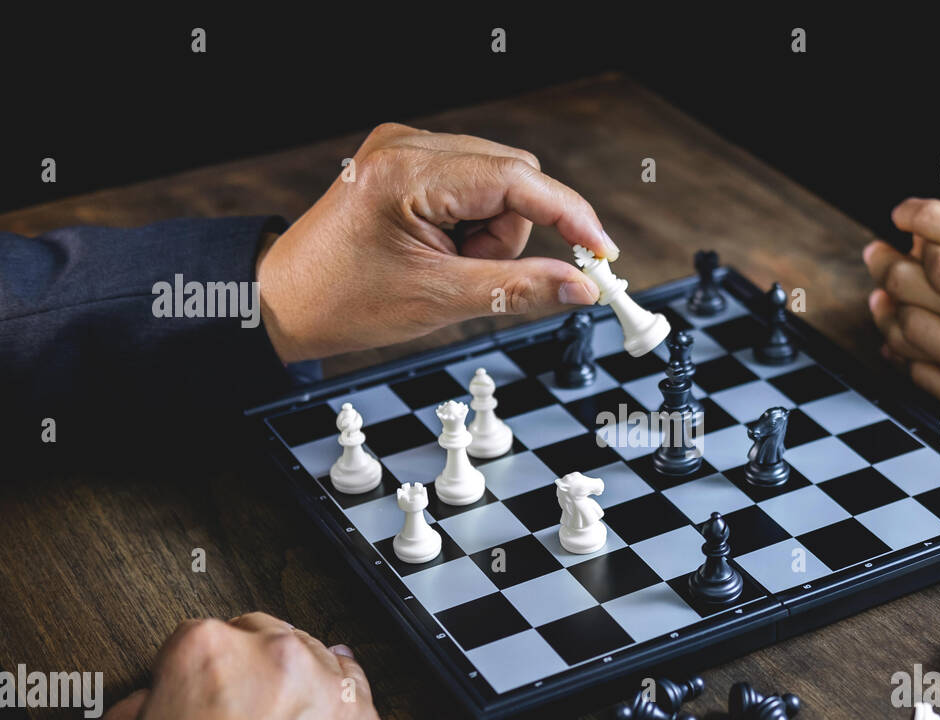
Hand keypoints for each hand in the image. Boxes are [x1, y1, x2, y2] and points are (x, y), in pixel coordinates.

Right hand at [84, 613, 394, 719]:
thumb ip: (130, 715)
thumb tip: (149, 705)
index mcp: (206, 654)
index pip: (195, 637)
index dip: (189, 675)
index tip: (192, 698)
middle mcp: (277, 658)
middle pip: (260, 639)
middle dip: (245, 672)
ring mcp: (333, 688)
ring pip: (314, 661)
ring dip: (296, 688)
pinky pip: (356, 699)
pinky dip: (337, 713)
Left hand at [258, 123, 616, 361]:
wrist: (283, 301)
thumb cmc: (344, 301)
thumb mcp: (440, 302)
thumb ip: (519, 290)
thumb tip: (582, 288)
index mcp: (409, 172)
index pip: (517, 178)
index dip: (569, 215)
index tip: (602, 252)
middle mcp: (408, 144)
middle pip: (513, 177)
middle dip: (512, 234)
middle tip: (476, 275)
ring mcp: (406, 149)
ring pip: (497, 184)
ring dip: (490, 235)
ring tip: (446, 268)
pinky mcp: (407, 163)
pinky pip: (472, 188)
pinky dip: (472, 227)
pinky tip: (440, 252)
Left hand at [871, 171, 939, 429]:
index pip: (937, 227)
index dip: (912, 214)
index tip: (903, 214)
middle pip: (910, 276)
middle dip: (886, 258)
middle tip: (878, 251)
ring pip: (908, 323)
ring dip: (887, 301)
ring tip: (882, 290)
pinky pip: (923, 370)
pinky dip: (902, 349)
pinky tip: (897, 334)